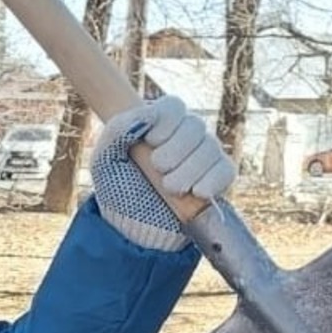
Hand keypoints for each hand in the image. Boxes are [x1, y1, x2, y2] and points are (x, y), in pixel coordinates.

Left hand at [90, 95, 235, 251]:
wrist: (133, 226)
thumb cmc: (117, 188)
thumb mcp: (105, 159)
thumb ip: (119, 130)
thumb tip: (148, 113)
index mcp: (157, 124)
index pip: (173, 106)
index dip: (166, 121)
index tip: (151, 141)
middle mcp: (184, 135)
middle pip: (195, 125)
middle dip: (176, 149)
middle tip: (159, 169)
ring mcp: (203, 155)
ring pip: (210, 148)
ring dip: (190, 168)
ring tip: (171, 188)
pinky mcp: (217, 178)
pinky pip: (226, 170)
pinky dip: (213, 180)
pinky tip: (196, 192)